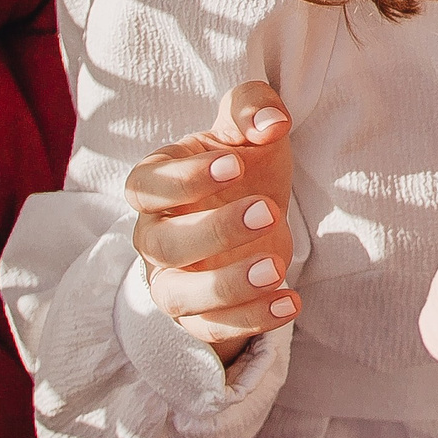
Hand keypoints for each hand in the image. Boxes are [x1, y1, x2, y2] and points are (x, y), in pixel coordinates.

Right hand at [126, 81, 299, 364]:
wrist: (254, 216)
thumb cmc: (242, 165)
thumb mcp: (249, 127)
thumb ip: (253, 109)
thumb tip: (271, 121)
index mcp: (156, 185)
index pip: (147, 186)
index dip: (185, 179)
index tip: (234, 165)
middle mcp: (154, 237)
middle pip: (163, 244)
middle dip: (213, 231)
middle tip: (268, 211)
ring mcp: (172, 281)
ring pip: (179, 295)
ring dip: (226, 286)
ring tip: (275, 267)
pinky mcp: (199, 316)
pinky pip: (213, 328)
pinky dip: (251, 320)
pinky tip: (290, 301)